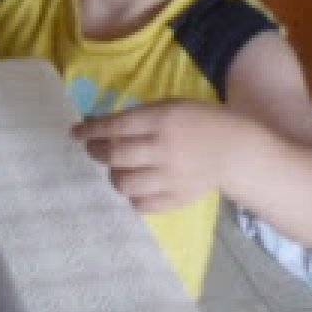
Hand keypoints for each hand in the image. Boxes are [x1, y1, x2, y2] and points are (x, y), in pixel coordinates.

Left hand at [70, 100, 234, 212]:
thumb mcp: (171, 107)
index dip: (90, 130)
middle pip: (115, 156)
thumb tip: (100, 127)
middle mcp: (164, 149)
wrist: (236, 150)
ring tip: (118, 169)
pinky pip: (141, 204)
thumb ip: (139, 117)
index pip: (116, 127)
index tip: (75, 133)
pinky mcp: (176, 198)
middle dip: (96, 152)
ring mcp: (170, 177)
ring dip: (114, 176)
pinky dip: (132, 197)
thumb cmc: (198, 123)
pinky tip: (136, 187)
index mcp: (162, 120)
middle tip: (93, 150)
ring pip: (124, 183)